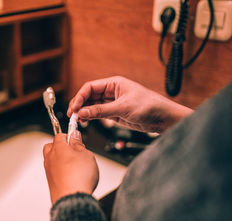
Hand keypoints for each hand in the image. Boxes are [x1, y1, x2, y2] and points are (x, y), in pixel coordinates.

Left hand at [43, 132, 98, 203]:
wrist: (71, 198)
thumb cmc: (78, 177)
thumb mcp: (86, 155)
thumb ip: (79, 144)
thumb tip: (75, 136)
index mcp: (58, 148)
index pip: (59, 135)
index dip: (69, 136)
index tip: (76, 138)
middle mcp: (50, 158)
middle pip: (51, 147)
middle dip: (61, 147)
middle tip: (74, 151)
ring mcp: (49, 170)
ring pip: (52, 160)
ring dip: (60, 160)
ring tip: (74, 165)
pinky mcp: (51, 182)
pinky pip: (54, 172)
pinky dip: (60, 171)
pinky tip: (71, 176)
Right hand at [67, 76, 192, 132]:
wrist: (163, 118)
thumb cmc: (149, 106)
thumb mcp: (123, 108)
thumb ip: (101, 111)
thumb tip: (83, 113)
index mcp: (114, 84)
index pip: (90, 87)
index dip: (80, 97)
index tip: (74, 108)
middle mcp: (111, 92)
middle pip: (89, 96)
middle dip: (79, 105)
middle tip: (72, 115)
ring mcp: (112, 103)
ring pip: (92, 106)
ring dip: (83, 112)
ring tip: (77, 120)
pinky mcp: (114, 114)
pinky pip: (98, 114)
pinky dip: (90, 117)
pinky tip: (85, 121)